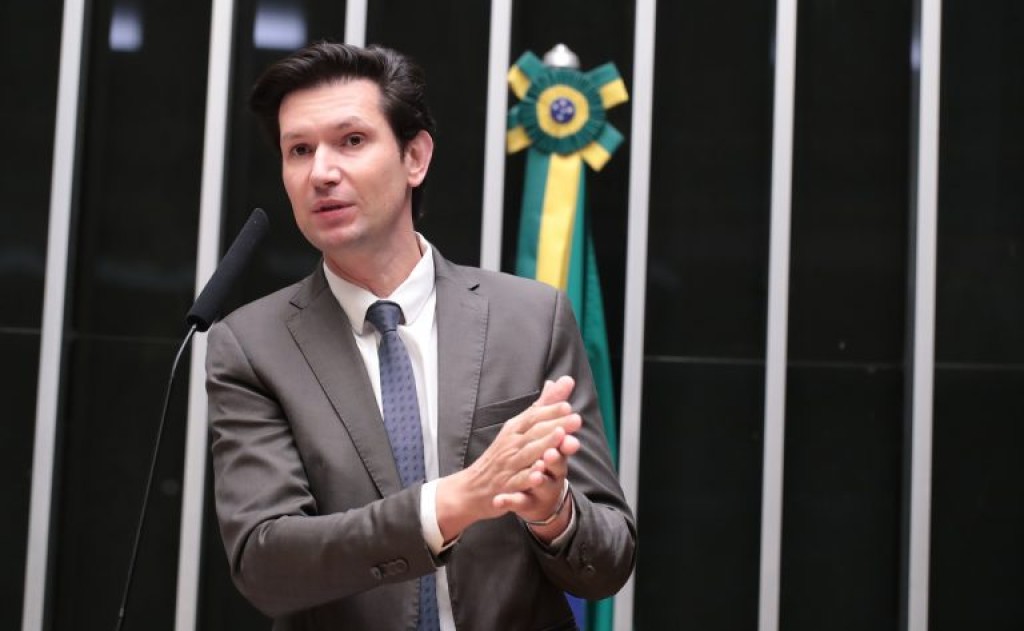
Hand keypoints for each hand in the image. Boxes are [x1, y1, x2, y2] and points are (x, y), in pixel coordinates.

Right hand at [435, 377, 580, 539]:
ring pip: (528, 453)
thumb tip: (563, 380)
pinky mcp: (507, 487)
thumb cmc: (500, 455)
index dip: (551, 411)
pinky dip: (528, 478)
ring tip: (560, 437)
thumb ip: (544, 406)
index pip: (534, 416)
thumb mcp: (519, 428)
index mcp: (514, 429)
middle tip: (576, 419)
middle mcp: (511, 444)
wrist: (471, 488)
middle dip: (555, 424)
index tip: (568, 405)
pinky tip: (540, 475)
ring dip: (544, 444)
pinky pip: (518, 482)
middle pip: (534, 432)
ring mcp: (508, 465)